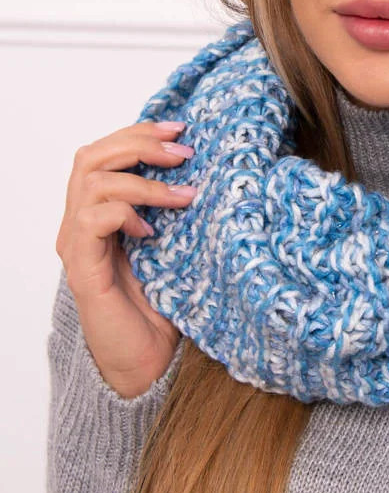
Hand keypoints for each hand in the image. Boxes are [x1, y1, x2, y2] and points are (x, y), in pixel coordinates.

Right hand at [55, 120, 196, 397]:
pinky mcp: (83, 270)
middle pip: (89, 156)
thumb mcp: (175, 243)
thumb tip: (207, 167)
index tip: (181, 128)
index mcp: (98, 212)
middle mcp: (79, 224)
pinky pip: (92, 221)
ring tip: (184, 196)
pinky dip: (125, 213)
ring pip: (92, 182)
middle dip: (139, 143)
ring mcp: (77, 246)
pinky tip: (152, 231)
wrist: (149, 364)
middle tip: (183, 152)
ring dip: (144, 181)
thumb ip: (174, 207)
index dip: (139, 132)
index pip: (103, 152)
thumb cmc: (162, 306)